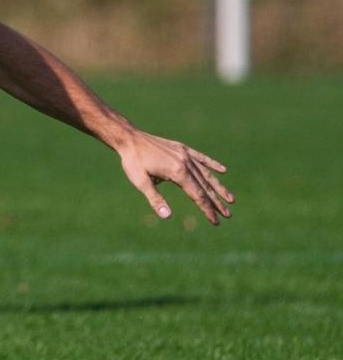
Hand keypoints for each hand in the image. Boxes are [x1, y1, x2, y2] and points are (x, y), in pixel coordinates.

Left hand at [115, 130, 233, 224]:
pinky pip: (201, 158)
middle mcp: (185, 163)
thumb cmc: (132, 161)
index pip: (197, 195)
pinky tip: (223, 170)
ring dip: (218, 187)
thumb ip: (155, 199)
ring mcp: (185, 154)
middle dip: (216, 202)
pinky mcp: (182, 148)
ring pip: (206, 174)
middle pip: (205, 186)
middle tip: (228, 215)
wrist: (129, 138)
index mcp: (177, 172)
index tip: (216, 221)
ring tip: (230, 199)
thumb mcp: (140, 181)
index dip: (207, 209)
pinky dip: (212, 164)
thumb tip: (167, 216)